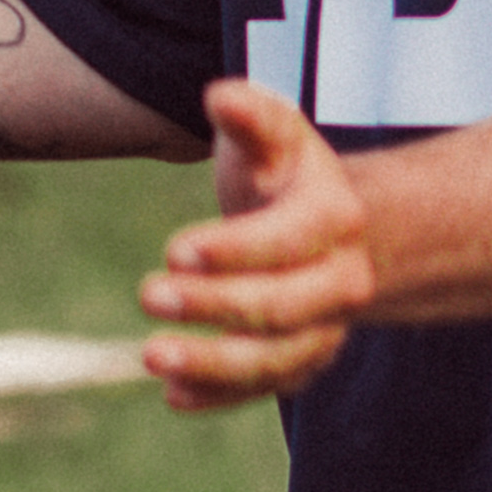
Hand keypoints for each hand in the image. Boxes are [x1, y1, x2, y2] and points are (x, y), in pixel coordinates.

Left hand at [138, 81, 374, 407]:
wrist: (320, 226)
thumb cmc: (281, 173)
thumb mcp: (271, 137)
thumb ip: (251, 116)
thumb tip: (221, 95)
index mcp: (337, 217)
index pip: (288, 242)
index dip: (232, 252)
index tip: (174, 251)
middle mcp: (344, 281)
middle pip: (282, 308)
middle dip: (214, 305)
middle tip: (147, 294)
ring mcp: (326, 328)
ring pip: (276, 362)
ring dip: (213, 366)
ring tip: (150, 355)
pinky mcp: (304, 363)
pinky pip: (264, 390)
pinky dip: (220, 397)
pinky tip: (172, 395)